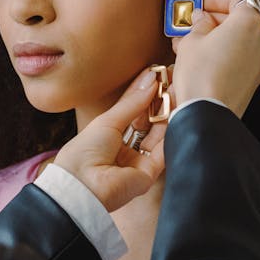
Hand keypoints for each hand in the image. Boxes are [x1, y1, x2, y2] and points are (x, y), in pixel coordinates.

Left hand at [51, 70, 166, 212]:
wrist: (81, 185)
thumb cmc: (84, 152)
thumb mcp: (108, 121)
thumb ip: (132, 102)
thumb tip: (151, 79)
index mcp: (111, 138)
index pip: (135, 112)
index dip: (146, 94)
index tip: (159, 74)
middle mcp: (126, 151)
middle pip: (149, 124)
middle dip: (161, 102)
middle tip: (173, 80)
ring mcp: (138, 163)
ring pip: (160, 136)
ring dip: (168, 114)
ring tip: (178, 90)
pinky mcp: (149, 175)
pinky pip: (163, 151)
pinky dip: (171, 132)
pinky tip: (177, 111)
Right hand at [170, 0, 259, 117]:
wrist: (207, 113)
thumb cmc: (200, 74)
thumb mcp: (191, 40)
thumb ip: (199, 23)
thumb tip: (202, 18)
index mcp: (250, 22)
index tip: (200, 3)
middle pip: (240, 20)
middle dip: (214, 20)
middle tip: (191, 24)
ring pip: (240, 40)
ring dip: (217, 38)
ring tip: (190, 43)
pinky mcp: (257, 79)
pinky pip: (241, 57)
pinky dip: (225, 53)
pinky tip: (203, 59)